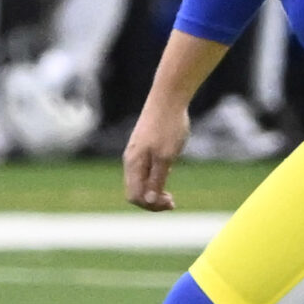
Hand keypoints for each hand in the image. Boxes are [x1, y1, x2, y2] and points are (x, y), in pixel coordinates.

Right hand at [123, 98, 190, 212]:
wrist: (168, 97)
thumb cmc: (168, 126)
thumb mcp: (166, 157)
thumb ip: (156, 180)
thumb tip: (149, 201)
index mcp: (134, 164)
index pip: (134, 196)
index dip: (151, 205)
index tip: (171, 202)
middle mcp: (131, 159)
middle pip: (135, 191)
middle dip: (152, 201)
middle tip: (173, 202)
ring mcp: (136, 152)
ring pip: (140, 181)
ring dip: (154, 190)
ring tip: (171, 192)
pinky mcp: (143, 145)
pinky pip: (144, 169)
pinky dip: (155, 178)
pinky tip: (168, 171)